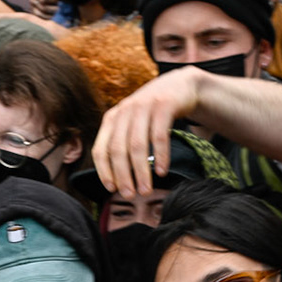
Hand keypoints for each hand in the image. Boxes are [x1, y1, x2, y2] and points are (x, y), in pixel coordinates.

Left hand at [91, 65, 206, 196]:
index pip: (100, 149)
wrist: (180, 85)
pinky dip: (160, 156)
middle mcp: (125, 111)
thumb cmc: (154, 113)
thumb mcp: (132, 124)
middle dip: (123, 176)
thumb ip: (122, 143)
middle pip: (118, 150)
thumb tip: (116, 180)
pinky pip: (159, 136)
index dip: (104, 171)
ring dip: (141, 171)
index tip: (111, 189)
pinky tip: (162, 171)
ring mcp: (144, 107)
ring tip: (146, 190)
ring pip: (137, 145)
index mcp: (112, 119)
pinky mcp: (163, 105)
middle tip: (130, 195)